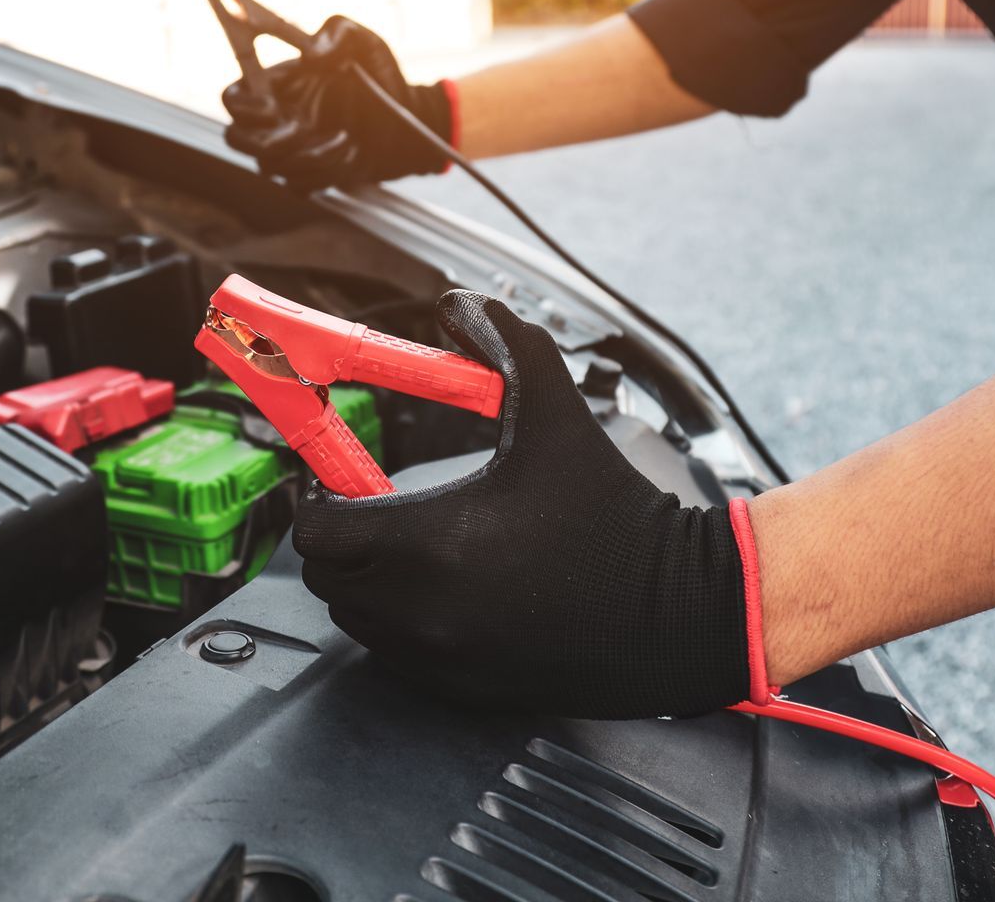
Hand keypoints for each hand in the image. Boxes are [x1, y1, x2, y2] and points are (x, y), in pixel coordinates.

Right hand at [222, 15, 455, 187]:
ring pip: (271, 167)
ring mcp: (290, 150)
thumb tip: (313, 50)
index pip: (232, 98)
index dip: (241, 106)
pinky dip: (323, 174)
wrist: (408, 118)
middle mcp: (275, 119)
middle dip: (261, 142)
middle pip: (235, 139)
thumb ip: (336, 32)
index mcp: (276, 85)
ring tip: (346, 137)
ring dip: (309, 156)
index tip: (272, 106)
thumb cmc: (380, 74)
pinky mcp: (310, 175)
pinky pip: (298, 186)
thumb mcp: (363, 41)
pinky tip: (350, 154)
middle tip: (298, 131)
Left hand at [294, 290, 768, 718]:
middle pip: (326, 575)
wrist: (675, 612)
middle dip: (340, 537)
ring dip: (366, 581)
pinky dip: (401, 623)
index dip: (323, 497)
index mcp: (429, 543)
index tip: (345, 479)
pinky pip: (394, 655)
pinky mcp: (459, 690)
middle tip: (374, 508)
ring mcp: (438, 659)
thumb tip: (461, 305)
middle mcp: (421, 611)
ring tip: (413, 548)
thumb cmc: (615, 516)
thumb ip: (506, 346)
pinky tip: (445, 591)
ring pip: (357, 618)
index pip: (319, 528)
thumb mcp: (557, 415)